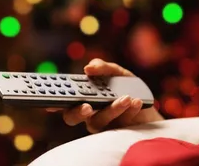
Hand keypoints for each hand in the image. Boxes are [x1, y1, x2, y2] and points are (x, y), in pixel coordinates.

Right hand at [47, 58, 163, 132]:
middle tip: (87, 106)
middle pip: (73, 117)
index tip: (50, 102)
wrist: (147, 100)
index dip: (53, 102)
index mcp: (83, 96)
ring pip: (99, 121)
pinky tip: (136, 101)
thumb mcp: (116, 72)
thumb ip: (103, 67)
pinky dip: (129, 110)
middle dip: (77, 112)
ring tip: (126, 98)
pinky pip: (120, 123)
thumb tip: (88, 68)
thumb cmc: (126, 86)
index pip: (64, 100)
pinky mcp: (117, 131)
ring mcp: (101, 123)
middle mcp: (88, 112)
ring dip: (113, 109)